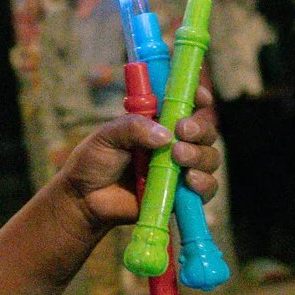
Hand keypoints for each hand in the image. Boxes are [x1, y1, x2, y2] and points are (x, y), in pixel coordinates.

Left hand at [57, 93, 221, 229]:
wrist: (85, 198)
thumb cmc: (95, 161)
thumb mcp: (107, 136)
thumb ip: (132, 127)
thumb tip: (165, 136)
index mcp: (158, 122)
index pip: (187, 105)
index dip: (197, 98)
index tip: (199, 96)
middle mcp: (175, 143)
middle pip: (205, 131)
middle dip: (199, 128)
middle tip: (182, 131)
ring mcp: (180, 169)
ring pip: (209, 158)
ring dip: (200, 155)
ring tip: (178, 156)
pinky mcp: (181, 194)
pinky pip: (207, 189)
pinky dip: (204, 183)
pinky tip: (189, 180)